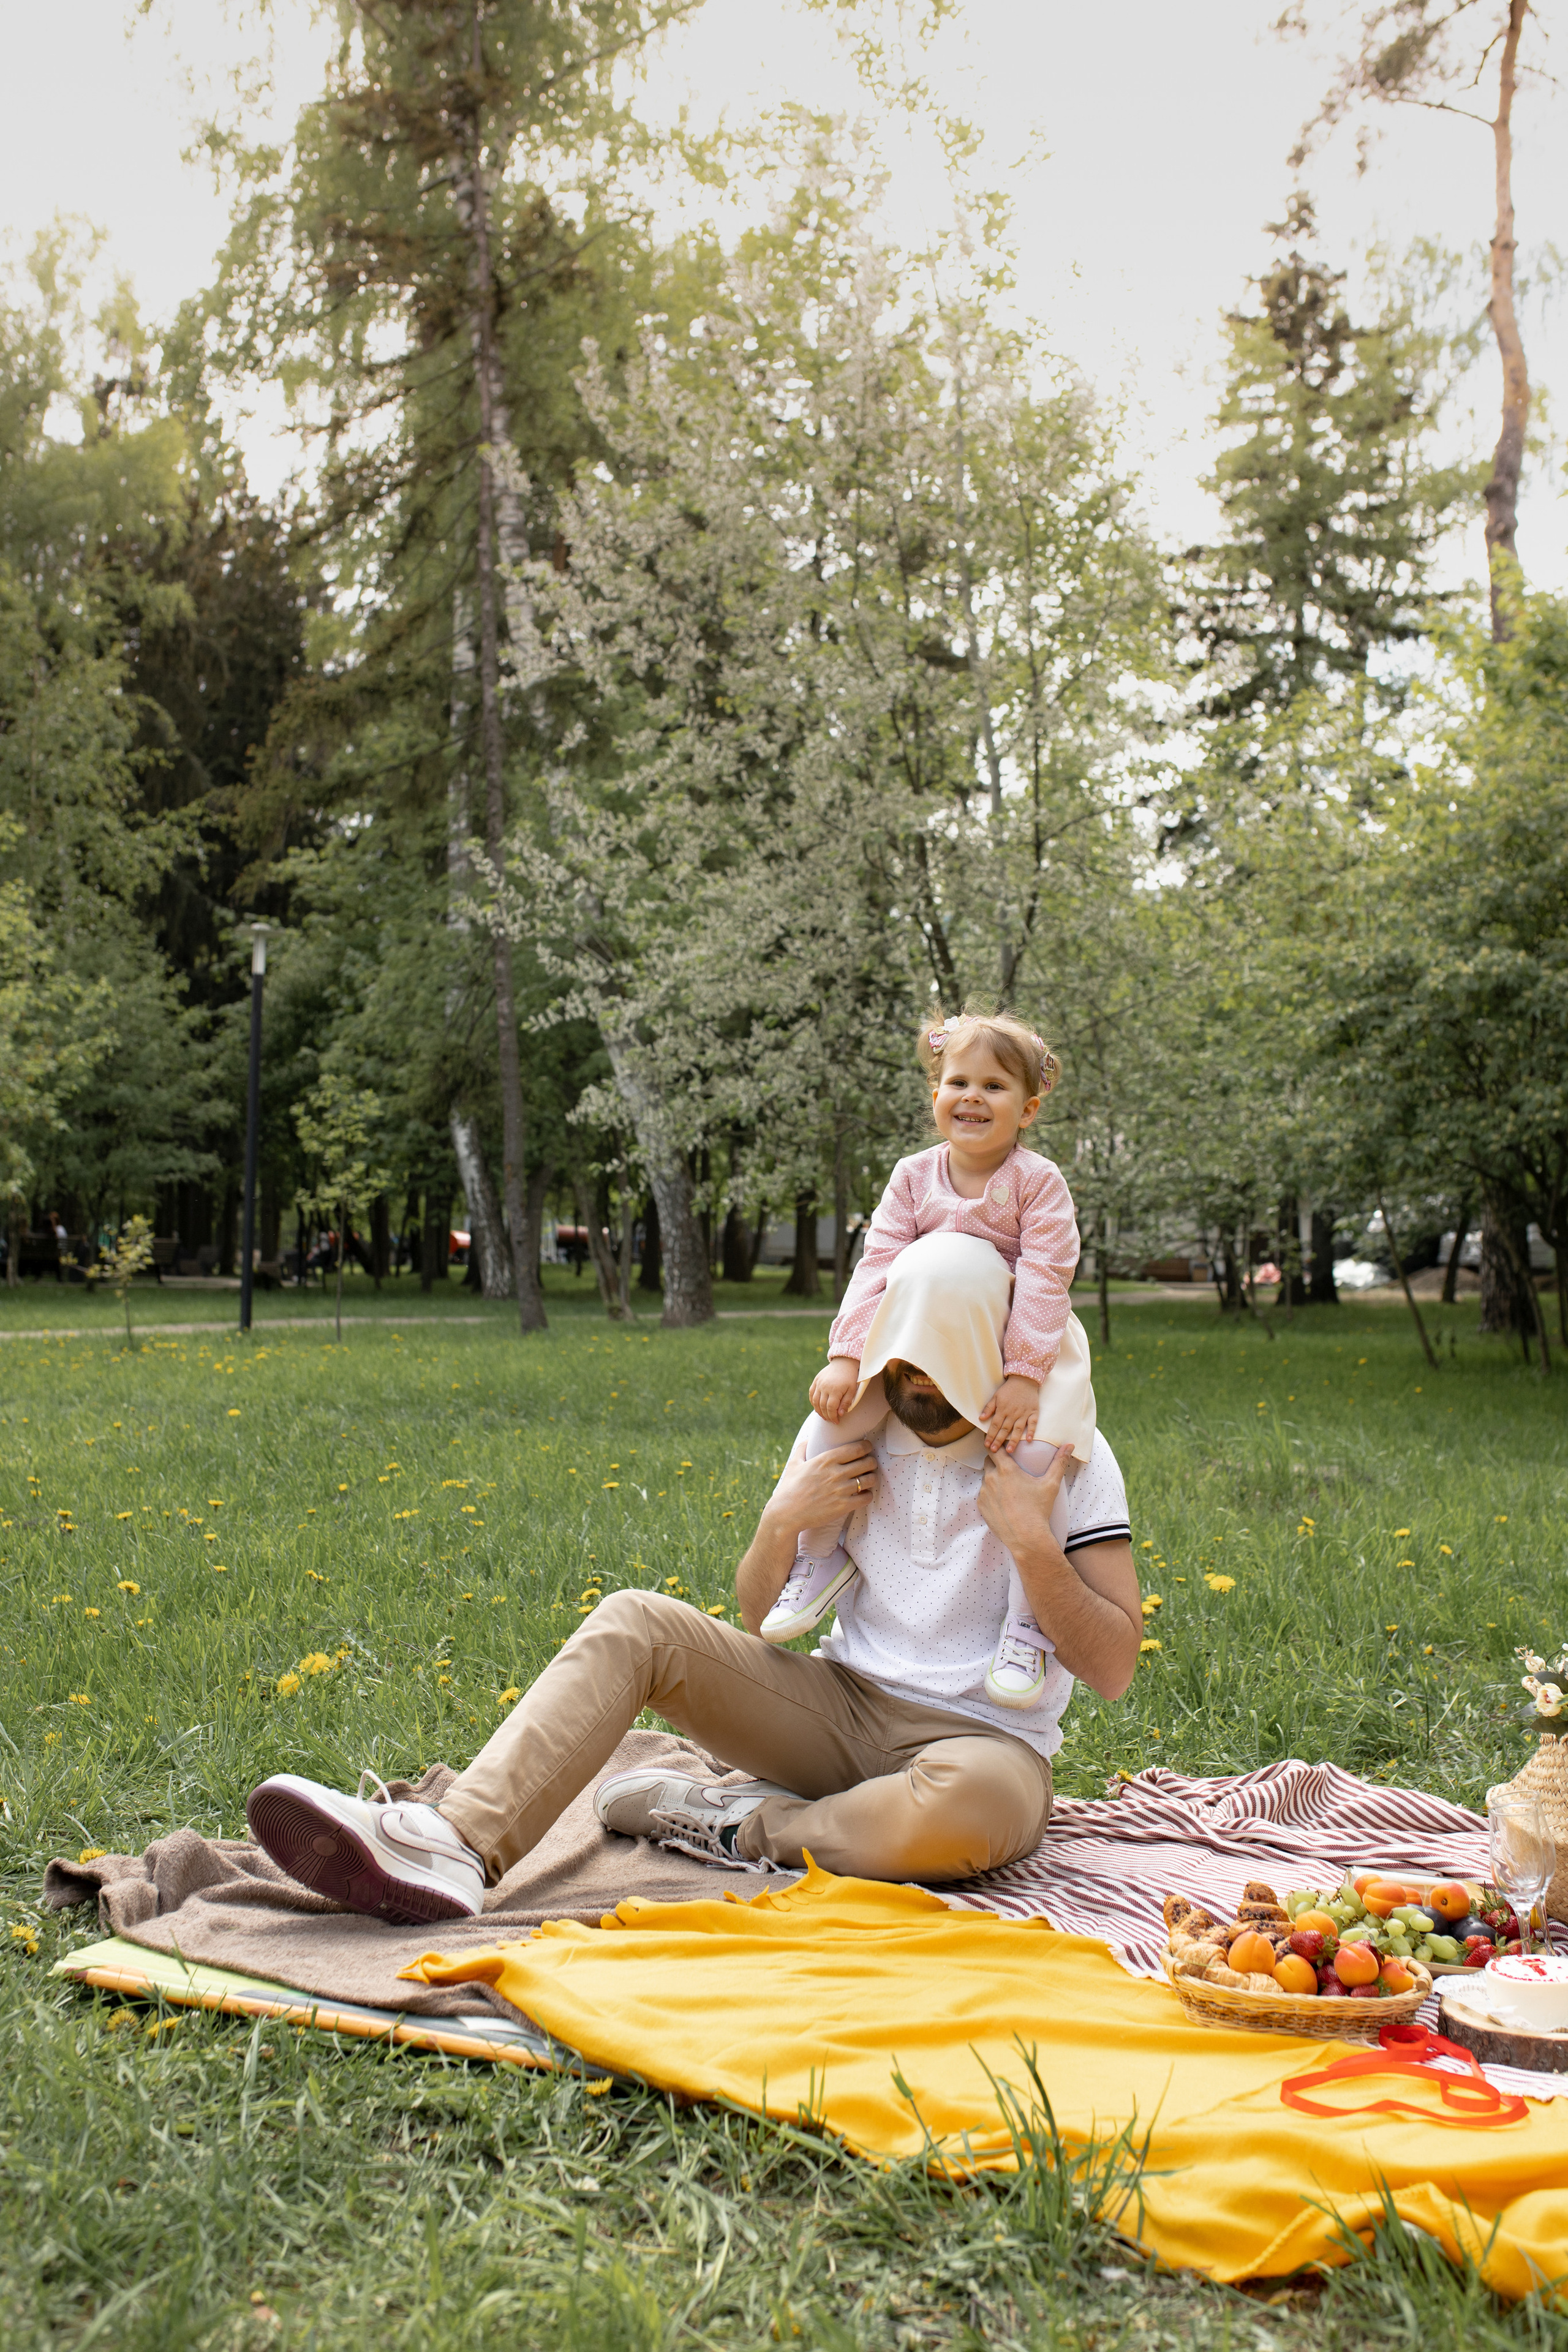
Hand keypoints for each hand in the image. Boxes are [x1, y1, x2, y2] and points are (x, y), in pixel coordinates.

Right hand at [765, 1437, 877, 1537]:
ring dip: (872, 1478)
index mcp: (826, 1460)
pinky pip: (866, 1498)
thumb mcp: (794, 1464)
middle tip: (869, 1465)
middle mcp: (836, 1473)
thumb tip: (807, 1440)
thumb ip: (802, 1449)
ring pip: (870, 1480)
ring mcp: (841, 1490)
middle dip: (871, 1462)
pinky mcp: (843, 1506)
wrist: (786, 1513)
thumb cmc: (789, 1488)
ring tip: (868, 1480)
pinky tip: (863, 1495)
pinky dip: (867, 1495)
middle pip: (867, 1462)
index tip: (867, 1449)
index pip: (857, 1448)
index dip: (866, 1447)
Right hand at [809, 1357, 861, 1421]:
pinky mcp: (816, 1381)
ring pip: (815, 1401)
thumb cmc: (850, 1377)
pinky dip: (813, 1402)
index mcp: (835, 1390)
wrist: (844, 1362)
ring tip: (824, 1416)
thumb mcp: (852, 1390)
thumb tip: (840, 1414)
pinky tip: (817, 1407)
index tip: (836, 1421)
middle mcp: (824, 1387)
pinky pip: (812, 1394)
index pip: (830, 1408)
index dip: (832, 1417)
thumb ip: (846, 1402)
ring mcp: (819, 1383)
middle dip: (826, 1415)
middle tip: (830, 1420)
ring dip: (818, 1411)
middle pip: (822, 1406)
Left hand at [977, 1374, 1040, 1452]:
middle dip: (999, 1441)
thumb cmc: (1009, 1389)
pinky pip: (1033, 1423)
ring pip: (1018, 1429)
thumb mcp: (996, 1396)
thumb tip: (981, 1418)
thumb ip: (989, 1408)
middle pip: (1005, 1429)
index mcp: (1002, 1409)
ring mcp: (1024, 1413)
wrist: (1024, 1379)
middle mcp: (1013, 1413)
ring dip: (1014, 1440)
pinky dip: (1031, 1431)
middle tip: (994, 1451)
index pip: (995, 1425)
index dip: (990, 1435)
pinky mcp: (1033, 1412)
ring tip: (1009, 1450)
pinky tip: (1029, 1440)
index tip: (987, 1445)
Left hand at [977, 1442, 1071, 1556]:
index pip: (994, 1449)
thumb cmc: (1039, 1509)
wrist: (1027, 1537)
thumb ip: (1059, 1462)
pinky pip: (983, 1495)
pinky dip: (991, 1495)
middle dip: (996, 1462)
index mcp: (1006, 1469)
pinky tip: (1002, 1501)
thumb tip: (1069, 1445)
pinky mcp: (981, 1506)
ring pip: (985, 1479)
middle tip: (1008, 1469)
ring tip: (1007, 1487)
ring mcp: (984, 1493)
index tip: (1003, 1449)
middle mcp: (991, 1478)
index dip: (998, 1447)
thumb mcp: (1051, 1484)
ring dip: (993, 1479)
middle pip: (988, 1462)